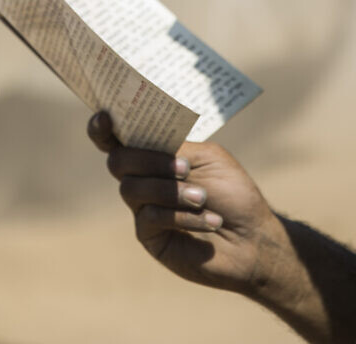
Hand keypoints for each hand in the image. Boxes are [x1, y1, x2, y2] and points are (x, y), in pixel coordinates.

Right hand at [87, 111, 286, 295]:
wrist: (253, 239)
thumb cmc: (234, 195)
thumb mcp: (209, 158)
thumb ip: (175, 147)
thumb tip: (143, 142)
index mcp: (155, 155)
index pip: (117, 139)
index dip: (102, 128)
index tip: (105, 116)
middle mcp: (143, 179)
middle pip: (118, 160)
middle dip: (148, 160)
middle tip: (184, 168)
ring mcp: (142, 208)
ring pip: (132, 189)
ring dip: (170, 190)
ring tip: (202, 197)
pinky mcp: (149, 235)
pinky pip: (151, 217)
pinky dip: (182, 215)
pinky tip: (210, 221)